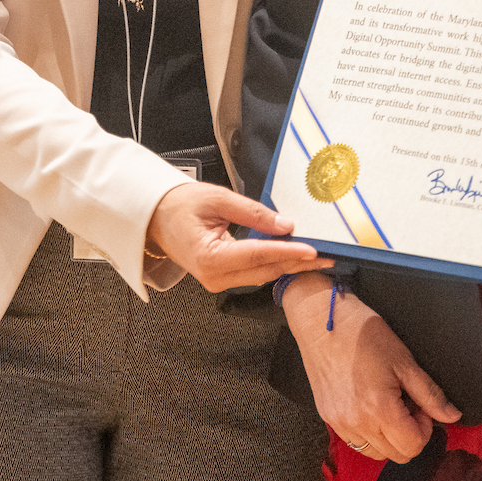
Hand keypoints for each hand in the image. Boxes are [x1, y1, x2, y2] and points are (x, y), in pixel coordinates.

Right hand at [145, 182, 332, 291]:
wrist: (154, 215)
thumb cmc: (179, 204)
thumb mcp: (218, 199)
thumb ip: (254, 213)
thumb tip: (285, 225)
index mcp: (210, 257)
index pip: (258, 254)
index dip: (287, 252)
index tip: (312, 250)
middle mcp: (213, 276)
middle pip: (264, 270)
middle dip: (297, 263)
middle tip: (328, 257)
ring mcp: (216, 281)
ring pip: (261, 275)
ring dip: (288, 266)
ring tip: (316, 258)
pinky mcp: (220, 278)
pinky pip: (252, 274)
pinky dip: (273, 265)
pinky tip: (292, 259)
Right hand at [284, 273, 458, 461]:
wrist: (322, 322)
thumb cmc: (362, 334)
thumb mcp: (404, 361)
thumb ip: (430, 394)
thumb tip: (452, 416)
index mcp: (379, 409)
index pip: (413, 446)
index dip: (425, 428)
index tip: (420, 405)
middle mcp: (357, 423)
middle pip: (397, 455)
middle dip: (409, 434)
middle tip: (406, 403)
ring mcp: (339, 423)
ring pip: (376, 453)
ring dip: (389, 437)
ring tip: (387, 406)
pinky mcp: (327, 418)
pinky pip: (356, 442)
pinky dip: (369, 433)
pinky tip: (369, 406)